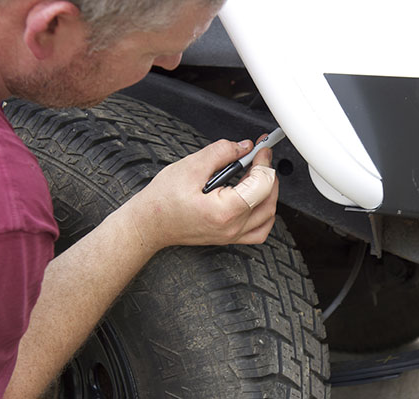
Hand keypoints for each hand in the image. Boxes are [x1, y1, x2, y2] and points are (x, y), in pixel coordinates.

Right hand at [124, 136, 278, 249]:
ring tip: (256, 175)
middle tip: (259, 157)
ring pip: (268, 216)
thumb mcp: (192, 166)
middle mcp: (232, 227)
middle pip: (268, 199)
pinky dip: (264, 214)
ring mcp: (232, 236)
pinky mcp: (229, 238)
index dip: (264, 161)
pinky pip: (259, 231)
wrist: (150, 223)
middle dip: (268, 174)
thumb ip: (222, 152)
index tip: (261, 149)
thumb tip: (244, 147)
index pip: (262, 184)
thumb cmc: (163, 200)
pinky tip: (257, 199)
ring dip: (269, 193)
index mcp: (225, 211)